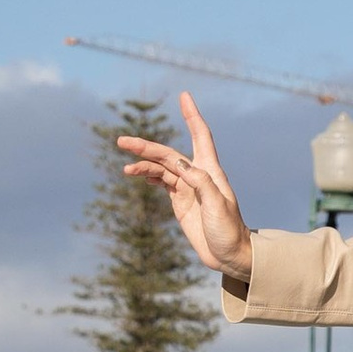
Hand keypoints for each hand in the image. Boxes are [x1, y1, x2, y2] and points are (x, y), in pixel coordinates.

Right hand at [116, 91, 253, 279]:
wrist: (230, 255)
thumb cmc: (229, 231)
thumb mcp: (218, 206)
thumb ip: (201, 183)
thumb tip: (180, 163)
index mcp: (210, 171)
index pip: (200, 136)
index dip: (191, 115)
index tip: (184, 96)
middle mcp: (198, 175)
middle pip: (169, 154)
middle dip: (146, 147)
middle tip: (123, 141)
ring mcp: (188, 187)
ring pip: (162, 168)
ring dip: (144, 164)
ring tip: (126, 168)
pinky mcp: (180, 201)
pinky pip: (162, 182)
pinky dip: (149, 176)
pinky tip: (138, 174)